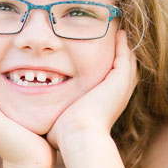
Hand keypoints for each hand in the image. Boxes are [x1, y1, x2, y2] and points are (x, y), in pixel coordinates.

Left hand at [48, 29, 137, 149]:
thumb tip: (40, 119)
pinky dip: (123, 45)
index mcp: (107, 104)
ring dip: (124, 46)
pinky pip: (124, 56)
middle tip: (118, 37)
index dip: (110, 67)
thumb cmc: (64, 134)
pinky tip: (119, 32)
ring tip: (120, 31)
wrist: (77, 136)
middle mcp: (118, 96)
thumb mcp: (62, 120)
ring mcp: (121, 88)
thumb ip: (55, 113)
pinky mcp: (120, 81)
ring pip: (127, 61)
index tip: (102, 55)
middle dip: (121, 54)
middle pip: (125, 70)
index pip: (113, 82)